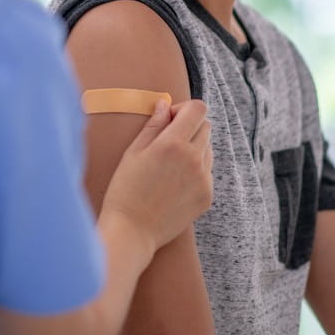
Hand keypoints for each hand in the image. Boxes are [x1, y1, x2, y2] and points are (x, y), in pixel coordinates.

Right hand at [101, 100, 212, 253]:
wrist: (132, 230)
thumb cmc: (125, 189)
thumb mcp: (133, 152)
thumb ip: (153, 125)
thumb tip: (164, 104)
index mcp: (172, 144)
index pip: (197, 109)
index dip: (184, 109)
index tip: (169, 119)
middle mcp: (193, 159)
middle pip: (206, 126)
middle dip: (189, 127)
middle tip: (167, 142)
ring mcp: (203, 179)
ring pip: (208, 149)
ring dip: (194, 148)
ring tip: (170, 166)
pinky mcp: (207, 195)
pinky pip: (208, 172)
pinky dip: (196, 170)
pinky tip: (174, 183)